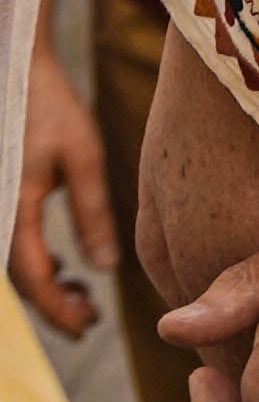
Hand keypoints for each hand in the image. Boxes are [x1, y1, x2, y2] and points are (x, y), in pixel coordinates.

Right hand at [13, 33, 113, 333]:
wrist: (12, 74)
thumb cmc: (49, 109)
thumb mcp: (81, 158)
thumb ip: (92, 214)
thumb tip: (105, 269)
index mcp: (12, 215)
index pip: (34, 281)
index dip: (59, 310)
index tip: (88, 326)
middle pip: (21, 281)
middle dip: (52, 305)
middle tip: (90, 319)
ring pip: (16, 266)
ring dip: (45, 285)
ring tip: (82, 296)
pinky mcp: (1, 201)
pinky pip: (12, 245)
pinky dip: (36, 262)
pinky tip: (63, 265)